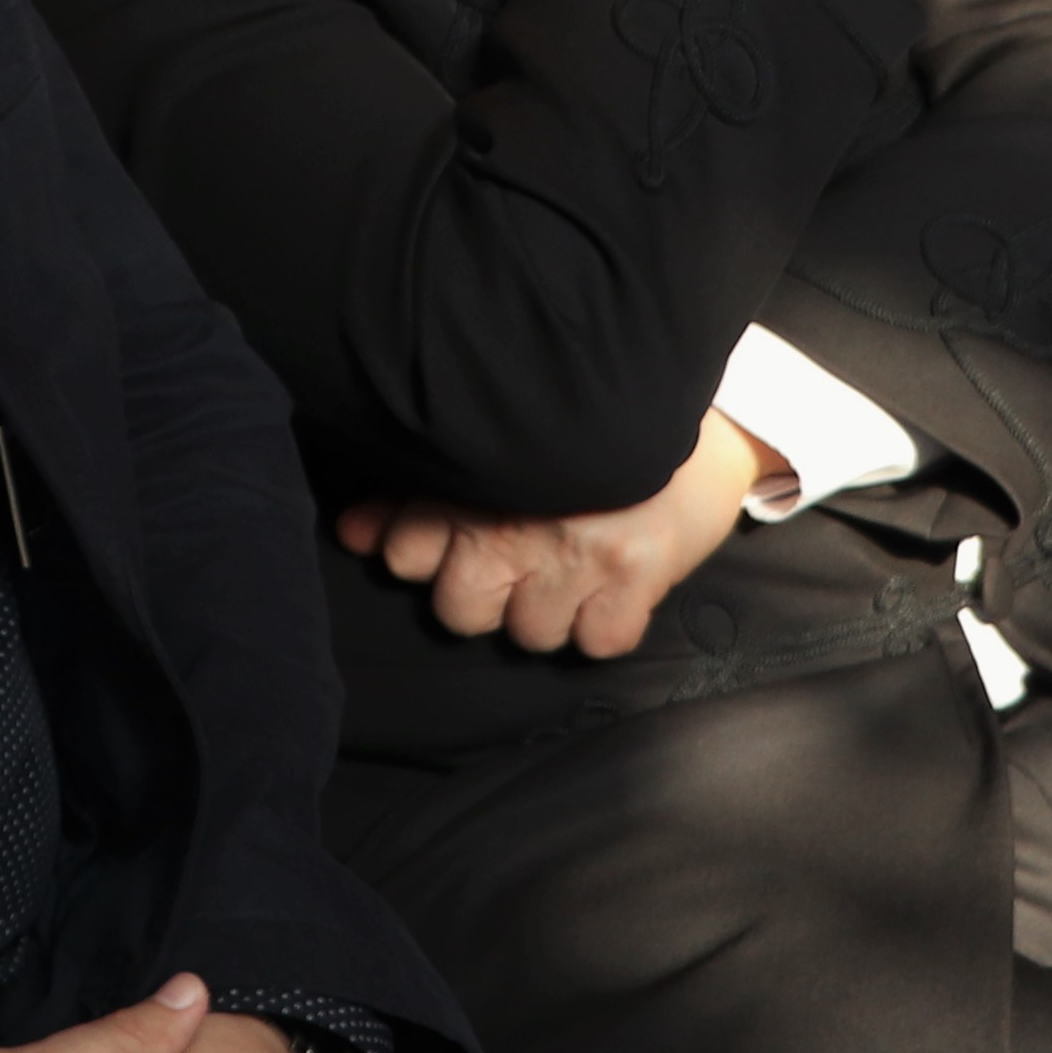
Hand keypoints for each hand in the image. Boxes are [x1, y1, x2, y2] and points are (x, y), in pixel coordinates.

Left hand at [327, 414, 769, 658]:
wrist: (698, 409)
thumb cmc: (582, 430)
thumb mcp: (492, 449)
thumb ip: (415, 494)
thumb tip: (353, 532)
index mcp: (471, 485)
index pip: (405, 554)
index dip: (432, 556)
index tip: (464, 539)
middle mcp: (514, 522)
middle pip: (461, 613)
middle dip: (490, 596)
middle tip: (528, 559)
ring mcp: (575, 552)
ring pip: (532, 635)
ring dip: (555, 612)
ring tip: (580, 566)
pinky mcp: (636, 574)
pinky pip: (600, 643)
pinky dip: (610, 624)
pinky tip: (618, 585)